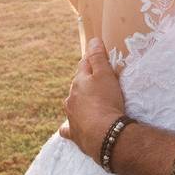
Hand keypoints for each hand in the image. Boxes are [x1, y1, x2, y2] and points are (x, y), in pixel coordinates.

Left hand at [60, 38, 125, 159]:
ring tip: (90, 104)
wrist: (104, 134)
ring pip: (72, 105)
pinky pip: (68, 128)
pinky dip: (69, 126)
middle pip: (78, 86)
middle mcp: (71, 98)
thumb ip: (98, 58)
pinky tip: (69, 127)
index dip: (91, 61)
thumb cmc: (106, 100)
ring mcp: (71, 116)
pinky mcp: (75, 133)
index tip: (97, 58)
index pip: (84, 66)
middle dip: (86, 83)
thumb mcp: (105, 75)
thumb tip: (92, 40)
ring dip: (79, 103)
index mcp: (79, 82)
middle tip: (99, 83)